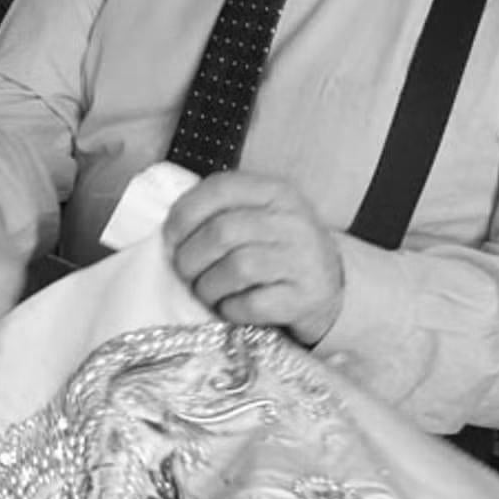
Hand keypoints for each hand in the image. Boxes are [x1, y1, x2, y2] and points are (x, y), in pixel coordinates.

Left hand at [163, 171, 344, 345]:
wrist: (329, 286)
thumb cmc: (278, 249)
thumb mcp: (260, 216)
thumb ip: (222, 212)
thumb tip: (169, 231)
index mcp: (276, 192)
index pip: (220, 188)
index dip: (184, 214)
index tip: (170, 238)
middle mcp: (293, 221)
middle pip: (222, 232)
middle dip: (190, 258)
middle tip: (185, 273)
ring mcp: (303, 260)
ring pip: (235, 269)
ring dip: (207, 287)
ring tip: (206, 292)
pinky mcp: (304, 298)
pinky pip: (251, 304)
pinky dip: (230, 309)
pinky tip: (231, 307)